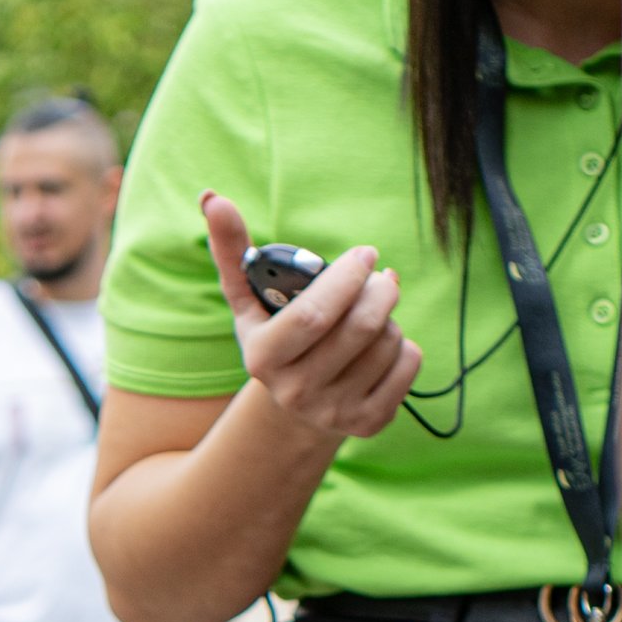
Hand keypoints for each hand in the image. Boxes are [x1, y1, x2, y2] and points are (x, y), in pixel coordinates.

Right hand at [202, 190, 421, 445]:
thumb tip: (212, 199)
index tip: (365, 253)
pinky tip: (384, 346)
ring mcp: (333, 412)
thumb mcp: (248, 298)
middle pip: (360, 327)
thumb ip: (232, 249)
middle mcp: (295, 392)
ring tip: (370, 317)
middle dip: (381, 291)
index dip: (347, 278)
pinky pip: (408, 364)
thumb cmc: (274, 333)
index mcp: (262, 358)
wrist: (296, 405)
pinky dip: (405, 345)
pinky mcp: (368, 423)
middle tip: (382, 276)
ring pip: (388, 342)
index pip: (314, 315)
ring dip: (389, 317)